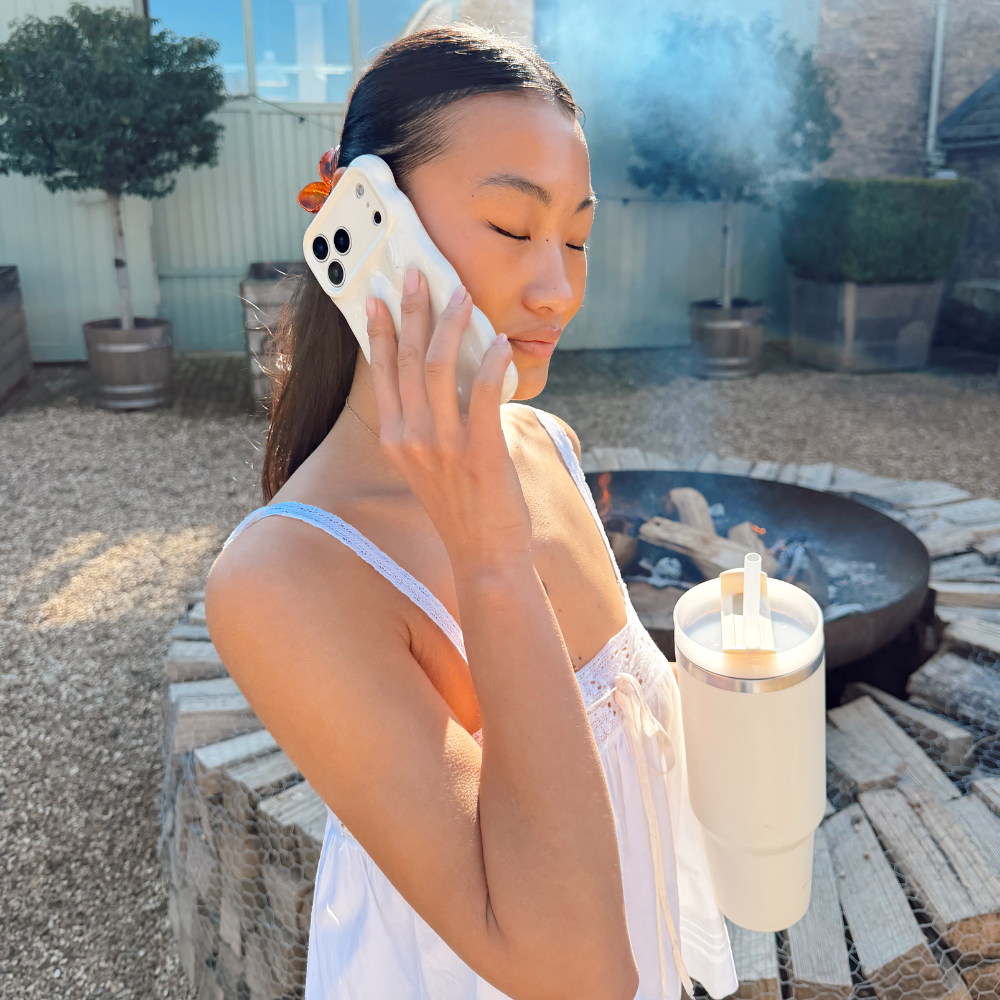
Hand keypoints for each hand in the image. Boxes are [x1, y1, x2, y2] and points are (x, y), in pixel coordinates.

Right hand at [366, 269, 531, 564]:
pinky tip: (501, 342)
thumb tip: (442, 374)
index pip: (382, 372)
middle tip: (417, 272)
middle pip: (406, 358)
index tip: (377, 294)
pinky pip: (482, 393)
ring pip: (438, 366)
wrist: (484, 555)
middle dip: (411, 309)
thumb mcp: (428, 465)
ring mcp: (443, 446)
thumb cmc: (461, 508)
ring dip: (451, 323)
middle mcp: (411, 438)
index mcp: (396, 438)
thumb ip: (427, 423)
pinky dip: (491, 362)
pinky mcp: (479, 452)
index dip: (378, 329)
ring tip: (463, 294)